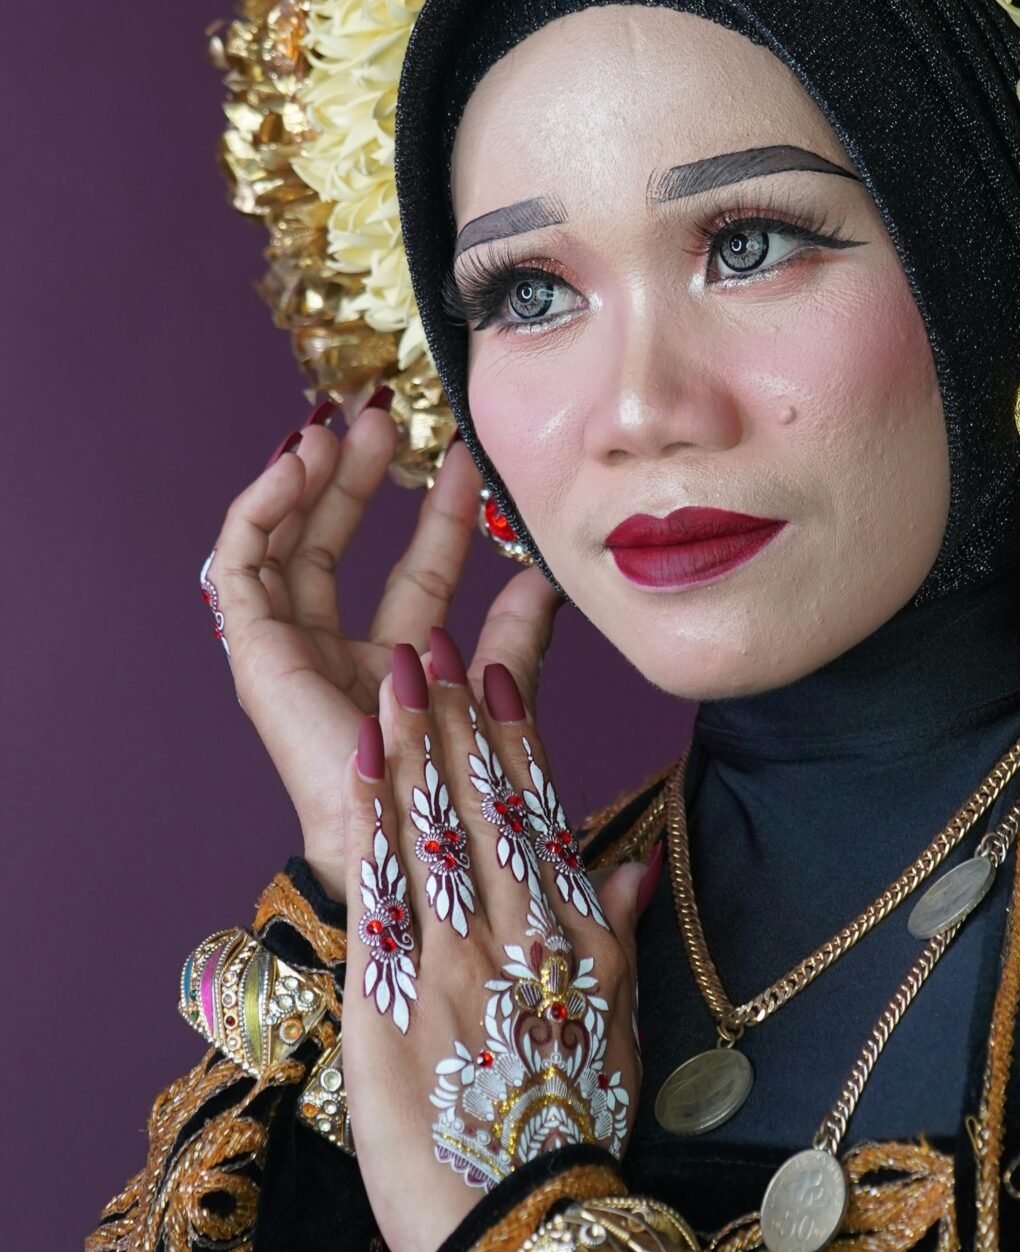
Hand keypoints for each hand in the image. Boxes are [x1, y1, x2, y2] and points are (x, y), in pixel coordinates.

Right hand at [201, 395, 528, 895]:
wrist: (411, 833)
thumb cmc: (452, 786)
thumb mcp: (495, 691)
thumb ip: (515, 638)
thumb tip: (546, 578)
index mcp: (393, 667)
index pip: (415, 572)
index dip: (439, 515)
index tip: (468, 458)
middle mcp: (334, 655)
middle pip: (338, 546)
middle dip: (360, 478)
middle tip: (390, 418)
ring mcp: (288, 653)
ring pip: (283, 545)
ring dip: (307, 480)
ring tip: (338, 427)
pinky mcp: (254, 650)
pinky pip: (240, 564)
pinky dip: (262, 506)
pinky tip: (298, 461)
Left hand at [340, 603, 656, 1251]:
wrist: (523, 1238)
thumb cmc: (571, 1143)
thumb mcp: (617, 1037)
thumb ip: (618, 942)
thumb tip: (633, 868)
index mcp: (579, 944)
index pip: (545, 817)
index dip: (516, 741)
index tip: (497, 676)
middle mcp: (520, 939)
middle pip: (483, 806)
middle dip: (454, 719)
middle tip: (429, 647)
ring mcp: (454, 965)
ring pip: (430, 830)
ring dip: (409, 744)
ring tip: (391, 676)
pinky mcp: (391, 1003)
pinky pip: (379, 888)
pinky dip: (368, 815)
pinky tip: (358, 760)